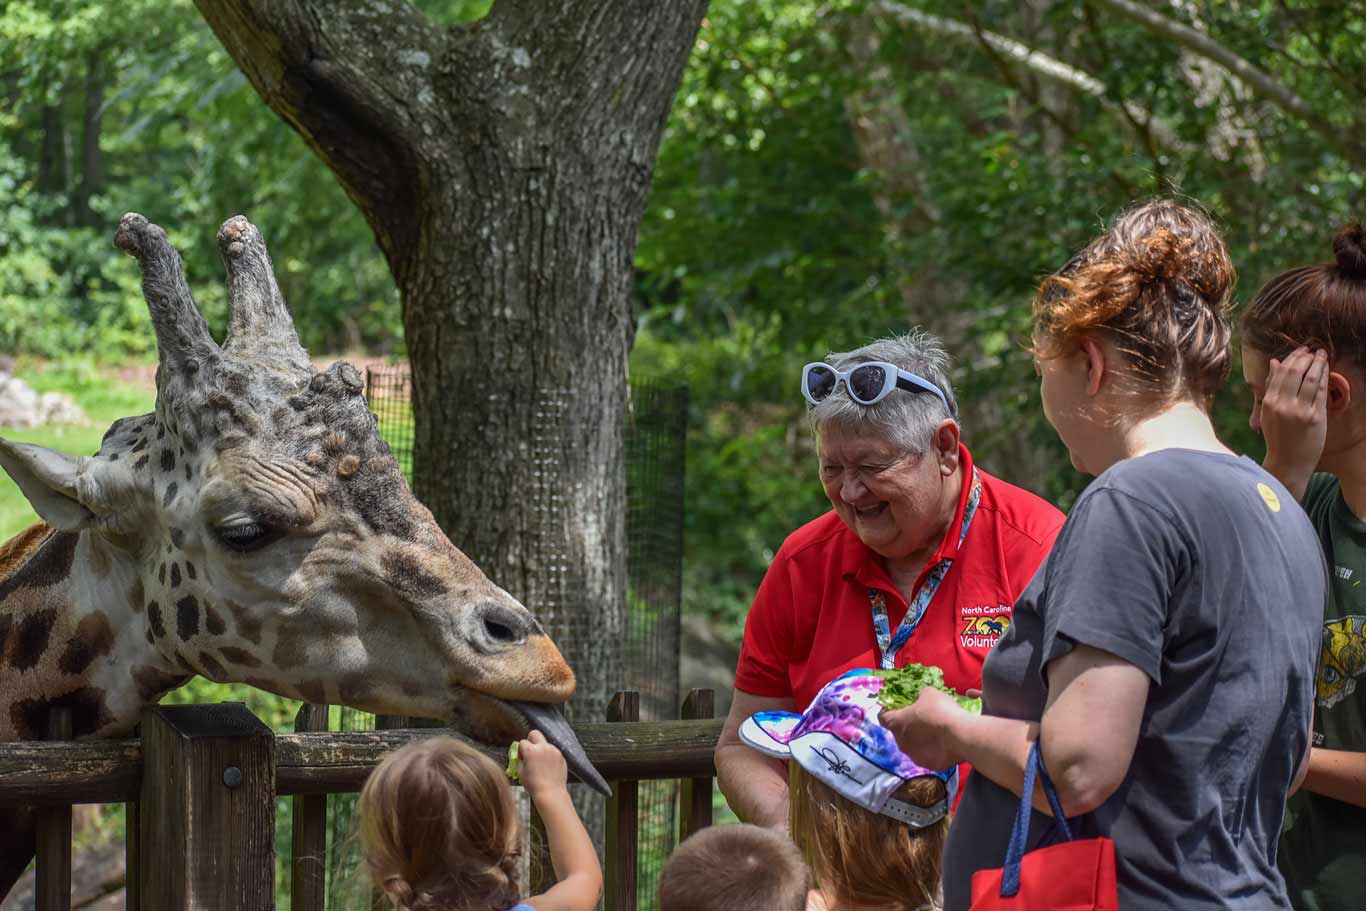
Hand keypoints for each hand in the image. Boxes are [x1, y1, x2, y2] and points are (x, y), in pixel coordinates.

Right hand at [517, 729, 567, 797]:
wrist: (550, 792)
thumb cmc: (533, 784)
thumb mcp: (521, 772)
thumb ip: (520, 761)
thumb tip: (521, 756)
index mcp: (531, 751)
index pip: (523, 742)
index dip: (521, 750)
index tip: (522, 757)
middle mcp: (543, 747)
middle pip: (535, 733)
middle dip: (531, 739)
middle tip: (531, 750)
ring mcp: (554, 750)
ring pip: (545, 744)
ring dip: (542, 750)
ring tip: (541, 764)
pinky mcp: (561, 756)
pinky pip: (553, 752)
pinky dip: (550, 756)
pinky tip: (549, 768)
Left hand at [880, 687, 969, 770]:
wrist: (961, 735)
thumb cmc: (940, 711)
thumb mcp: (929, 693)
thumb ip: (920, 697)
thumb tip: (921, 699)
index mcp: (896, 723)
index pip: (883, 718)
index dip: (888, 712)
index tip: (896, 709)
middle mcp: (901, 743)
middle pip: (900, 733)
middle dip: (908, 727)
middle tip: (922, 719)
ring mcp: (915, 757)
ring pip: (914, 747)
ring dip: (921, 740)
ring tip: (936, 733)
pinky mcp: (930, 766)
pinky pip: (929, 756)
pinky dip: (934, 751)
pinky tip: (945, 744)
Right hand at [1262, 347, 1327, 486]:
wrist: (1287, 462)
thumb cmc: (1278, 437)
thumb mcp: (1269, 411)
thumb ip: (1272, 386)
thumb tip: (1274, 362)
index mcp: (1269, 402)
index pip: (1281, 372)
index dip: (1292, 357)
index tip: (1301, 350)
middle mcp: (1283, 405)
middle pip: (1295, 372)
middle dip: (1306, 357)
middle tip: (1312, 350)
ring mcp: (1300, 411)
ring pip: (1310, 378)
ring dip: (1318, 363)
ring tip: (1322, 355)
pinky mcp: (1315, 417)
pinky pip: (1321, 391)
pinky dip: (1324, 376)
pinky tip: (1326, 369)